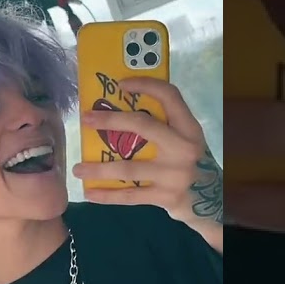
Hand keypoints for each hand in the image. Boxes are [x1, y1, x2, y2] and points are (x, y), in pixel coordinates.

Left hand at [72, 77, 222, 226]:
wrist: (207, 199)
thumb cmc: (186, 160)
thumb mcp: (184, 137)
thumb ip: (163, 123)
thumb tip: (118, 103)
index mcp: (189, 128)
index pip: (170, 96)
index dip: (145, 85)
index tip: (120, 84)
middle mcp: (184, 149)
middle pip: (143, 126)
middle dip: (110, 120)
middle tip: (85, 120)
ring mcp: (175, 175)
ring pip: (129, 167)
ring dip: (99, 168)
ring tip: (77, 168)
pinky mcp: (166, 197)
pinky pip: (131, 196)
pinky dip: (108, 195)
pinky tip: (90, 193)